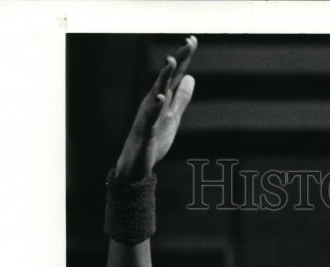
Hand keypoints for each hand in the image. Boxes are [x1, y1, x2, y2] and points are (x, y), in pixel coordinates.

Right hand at [115, 36, 196, 179]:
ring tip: (171, 61)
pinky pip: (150, 117)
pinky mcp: (145, 130)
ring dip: (164, 77)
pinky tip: (161, 97)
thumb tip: (191, 77)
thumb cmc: (154, 139)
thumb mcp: (173, 116)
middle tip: (188, 42)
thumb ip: (181, 98)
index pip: (175, 75)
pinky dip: (155, 107)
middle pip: (167, 78)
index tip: (193, 39)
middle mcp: (154, 102)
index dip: (184, 58)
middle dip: (177, 60)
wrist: (136, 164)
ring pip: (156, 92)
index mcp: (162, 98)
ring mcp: (148, 115)